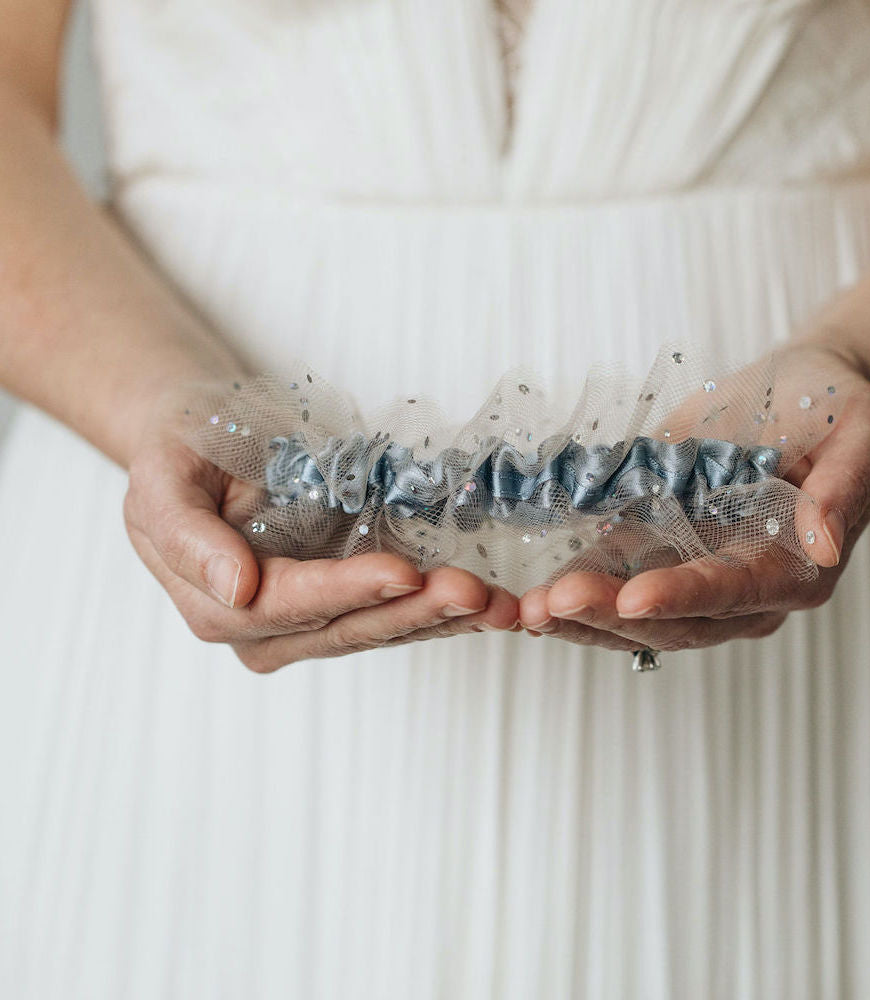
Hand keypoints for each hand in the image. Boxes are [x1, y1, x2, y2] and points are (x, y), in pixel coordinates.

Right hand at [124, 422, 519, 671]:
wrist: (203, 442)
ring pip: (384, 630)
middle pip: (349, 628)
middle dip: (415, 612)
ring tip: (498, 604)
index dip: (348, 591)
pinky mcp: (350, 604)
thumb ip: (186, 538)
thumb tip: (236, 589)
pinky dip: (446, 611)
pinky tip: (490, 605)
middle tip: (475, 593)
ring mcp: (314, 623)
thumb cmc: (181, 454)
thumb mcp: (160, 484)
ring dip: (444, 619)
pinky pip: (399, 614)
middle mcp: (270, 631)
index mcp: (219, 607)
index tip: (403, 571)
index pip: (291, 606)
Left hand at [518, 342, 869, 651]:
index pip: (735, 593)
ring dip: (581, 616)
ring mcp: (694, 574)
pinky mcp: (658, 551)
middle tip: (553, 604)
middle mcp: (742, 591)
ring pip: (635, 614)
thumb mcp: (861, 433)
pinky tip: (532, 594)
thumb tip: (826, 546)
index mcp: (795, 570)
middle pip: (674, 619)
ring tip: (529, 610)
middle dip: (610, 614)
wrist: (799, 388)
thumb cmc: (835, 407)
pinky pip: (614, 578)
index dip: (684, 597)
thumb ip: (845, 489)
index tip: (634, 598)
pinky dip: (575, 586)